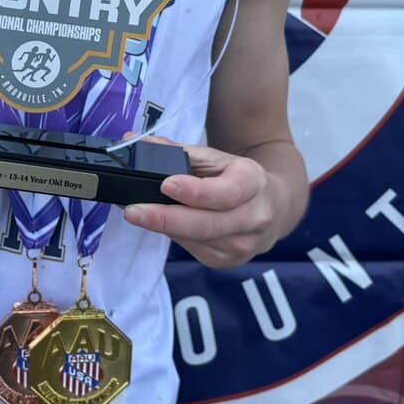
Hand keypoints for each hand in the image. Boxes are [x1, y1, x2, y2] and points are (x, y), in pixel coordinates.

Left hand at [122, 141, 289, 268]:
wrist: (271, 206)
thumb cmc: (235, 177)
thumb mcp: (214, 157)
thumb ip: (175, 151)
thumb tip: (132, 141)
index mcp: (254, 182)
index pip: (227, 193)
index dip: (196, 192)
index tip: (166, 185)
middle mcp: (255, 217)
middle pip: (208, 225)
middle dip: (167, 219)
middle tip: (134, 211)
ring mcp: (243, 245)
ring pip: (198, 240)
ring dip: (165, 228)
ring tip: (138, 215)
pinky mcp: (228, 261)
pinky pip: (195, 250)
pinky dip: (174, 237)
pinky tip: (159, 225)